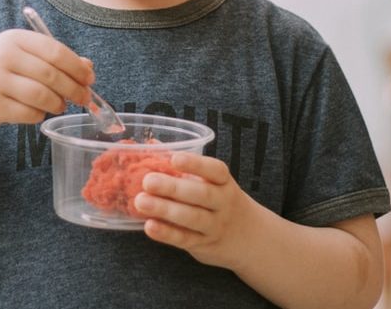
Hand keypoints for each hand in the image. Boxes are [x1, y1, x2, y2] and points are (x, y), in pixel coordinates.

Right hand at [0, 29, 94, 128]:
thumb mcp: (20, 54)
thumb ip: (52, 58)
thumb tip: (88, 67)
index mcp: (15, 39)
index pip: (55, 51)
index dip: (77, 67)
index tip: (89, 78)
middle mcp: (3, 56)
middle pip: (51, 74)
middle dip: (73, 88)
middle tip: (83, 97)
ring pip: (41, 96)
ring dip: (57, 103)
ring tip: (59, 104)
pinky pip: (28, 113)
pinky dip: (39, 115)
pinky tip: (38, 111)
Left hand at [134, 152, 256, 268]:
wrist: (250, 238)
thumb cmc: (220, 199)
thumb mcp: (212, 182)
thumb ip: (184, 166)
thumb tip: (152, 145)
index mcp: (224, 182)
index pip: (215, 171)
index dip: (196, 164)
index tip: (174, 158)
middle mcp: (223, 203)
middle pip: (201, 194)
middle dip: (172, 187)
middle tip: (147, 181)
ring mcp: (215, 226)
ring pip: (192, 217)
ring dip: (165, 209)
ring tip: (141, 202)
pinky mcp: (204, 245)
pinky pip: (185, 239)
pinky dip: (167, 233)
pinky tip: (150, 226)